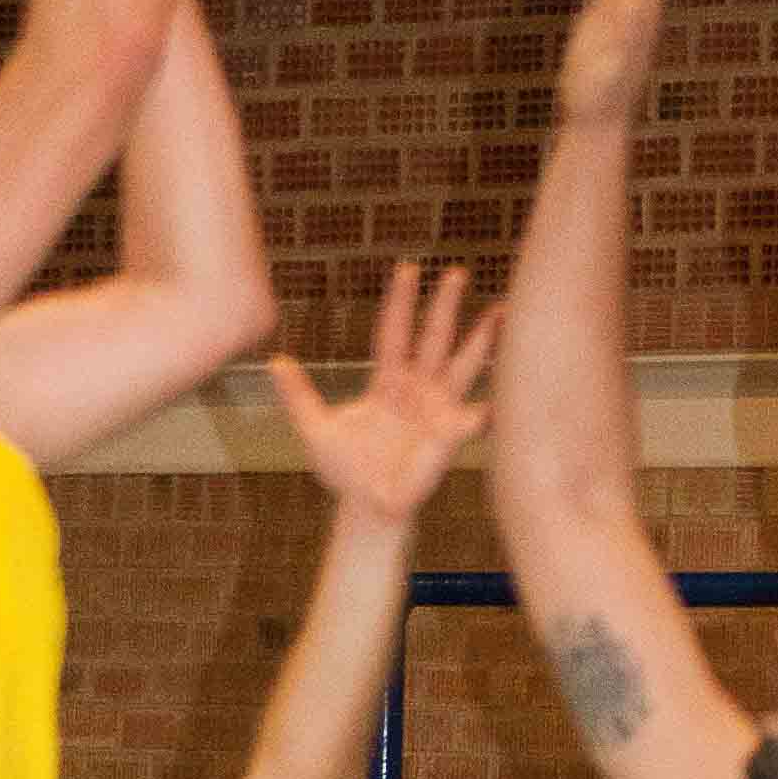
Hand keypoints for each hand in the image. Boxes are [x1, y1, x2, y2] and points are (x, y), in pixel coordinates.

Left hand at [269, 261, 501, 525]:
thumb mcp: (315, 429)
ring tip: (502, 312)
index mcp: (388, 381)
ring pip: (464, 366)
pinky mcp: (449, 438)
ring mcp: (439, 410)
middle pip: (434, 338)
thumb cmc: (346, 472)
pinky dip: (484, 410)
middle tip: (457, 272)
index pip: (395, 332)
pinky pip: (471, 420)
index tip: (408, 269)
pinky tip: (497, 399)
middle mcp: (419, 388)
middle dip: (446, 306)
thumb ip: (298, 395)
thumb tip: (275, 361)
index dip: (401, 302)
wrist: (367, 509)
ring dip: (482, 341)